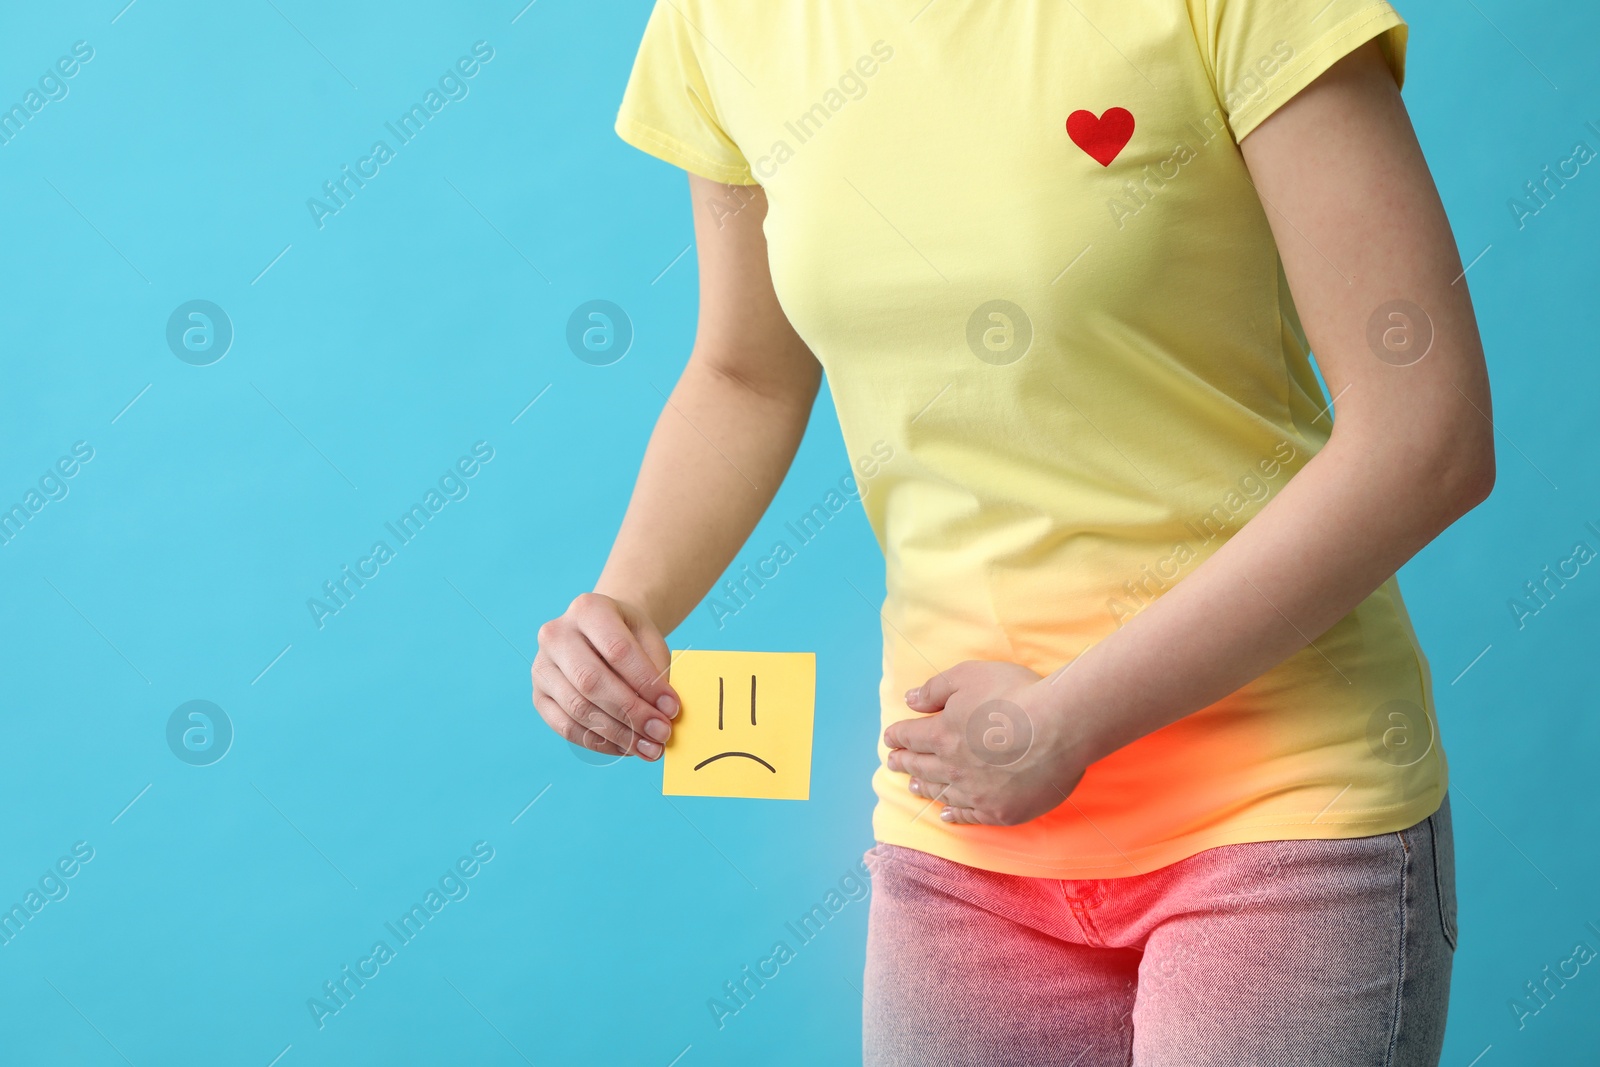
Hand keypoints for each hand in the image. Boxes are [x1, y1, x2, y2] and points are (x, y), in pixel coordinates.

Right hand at [532, 593, 679, 759]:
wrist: (599, 633)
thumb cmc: (629, 636)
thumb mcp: (648, 640)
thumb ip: (655, 671)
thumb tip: (662, 715)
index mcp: (588, 609)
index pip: (617, 650)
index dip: (646, 683)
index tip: (672, 708)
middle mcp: (556, 635)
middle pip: (592, 681)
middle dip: (632, 713)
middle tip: (662, 733)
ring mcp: (542, 666)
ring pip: (578, 708)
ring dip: (619, 734)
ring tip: (649, 748)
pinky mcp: (538, 696)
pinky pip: (566, 727)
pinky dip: (599, 743)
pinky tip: (626, 748)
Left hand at [882, 660, 1090, 825]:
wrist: (1060, 728)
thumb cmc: (1015, 695)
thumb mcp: (969, 676)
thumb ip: (935, 689)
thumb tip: (910, 700)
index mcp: (942, 734)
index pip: (911, 736)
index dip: (897, 737)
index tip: (890, 739)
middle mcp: (953, 768)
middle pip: (921, 767)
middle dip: (904, 763)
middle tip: (894, 763)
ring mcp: (976, 793)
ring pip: (942, 793)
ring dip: (924, 788)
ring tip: (913, 787)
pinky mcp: (1001, 810)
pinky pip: (969, 816)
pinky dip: (954, 815)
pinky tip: (947, 814)